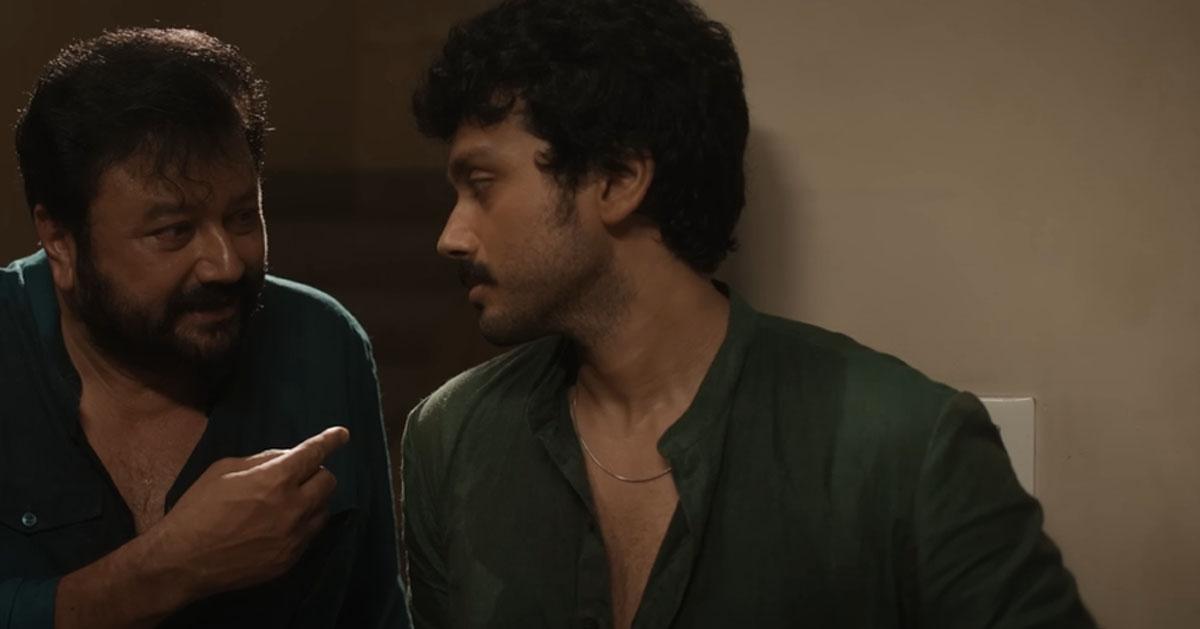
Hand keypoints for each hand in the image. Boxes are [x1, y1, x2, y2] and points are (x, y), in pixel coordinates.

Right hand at [152, 426, 350, 597]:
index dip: (330, 440)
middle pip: (328, 482)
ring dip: (312, 500)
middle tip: (297, 476)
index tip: (342, 434)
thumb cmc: (198, 509)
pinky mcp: (291, 559)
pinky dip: (303, 524)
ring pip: (323, 509)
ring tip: (286, 503)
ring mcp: (294, 536)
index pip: (314, 453)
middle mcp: (293, 507)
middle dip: (316, 474)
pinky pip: (311, 534)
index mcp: (275, 479)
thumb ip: (262, 460)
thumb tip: (287, 457)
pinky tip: (281, 526)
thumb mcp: (224, 470)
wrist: (183, 561)